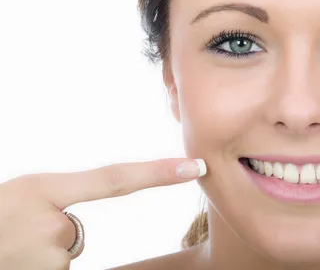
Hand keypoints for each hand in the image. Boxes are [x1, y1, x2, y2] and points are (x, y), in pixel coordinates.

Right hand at [0, 158, 205, 269]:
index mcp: (38, 189)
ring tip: (8, 250)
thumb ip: (53, 205)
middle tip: (12, 238)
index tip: (195, 167)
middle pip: (77, 232)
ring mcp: (44, 255)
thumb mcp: (17, 200)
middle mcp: (44, 223)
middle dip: (55, 236)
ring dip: (42, 258)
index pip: (112, 180)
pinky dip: (40, 268)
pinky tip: (16, 259)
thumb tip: (74, 231)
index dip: (157, 173)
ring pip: (64, 254)